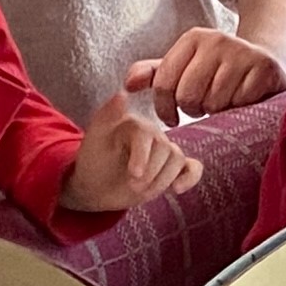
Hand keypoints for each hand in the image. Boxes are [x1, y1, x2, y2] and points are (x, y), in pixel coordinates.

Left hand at [60, 87, 203, 212]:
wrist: (95, 186)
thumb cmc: (93, 162)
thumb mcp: (95, 139)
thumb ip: (107, 115)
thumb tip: (122, 94)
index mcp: (135, 124)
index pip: (147, 134)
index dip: (143, 156)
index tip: (134, 175)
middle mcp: (153, 134)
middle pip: (165, 149)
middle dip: (151, 172)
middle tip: (133, 186)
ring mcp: (164, 151)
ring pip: (178, 160)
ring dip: (162, 180)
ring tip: (142, 191)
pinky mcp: (173, 169)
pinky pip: (192, 168)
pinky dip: (189, 177)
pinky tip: (177, 189)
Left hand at [125, 28, 285, 123]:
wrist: (266, 63)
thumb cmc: (218, 71)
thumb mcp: (185, 68)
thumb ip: (155, 74)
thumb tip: (128, 84)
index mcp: (192, 39)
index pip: (164, 84)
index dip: (165, 109)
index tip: (173, 117)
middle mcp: (217, 40)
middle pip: (188, 96)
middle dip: (194, 110)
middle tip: (203, 107)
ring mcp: (242, 53)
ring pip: (214, 103)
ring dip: (218, 111)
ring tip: (223, 103)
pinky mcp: (264, 68)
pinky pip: (240, 103)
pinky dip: (240, 109)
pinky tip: (243, 101)